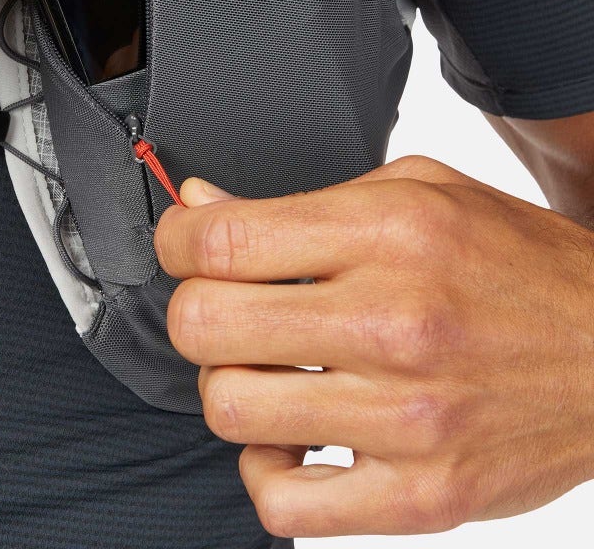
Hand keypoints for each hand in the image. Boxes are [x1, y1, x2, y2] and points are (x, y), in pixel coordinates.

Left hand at [155, 156, 593, 538]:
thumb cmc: (519, 264)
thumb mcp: (421, 191)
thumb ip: (307, 201)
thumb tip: (202, 207)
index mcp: (391, 231)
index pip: (224, 241)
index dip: (175, 240)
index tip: (182, 245)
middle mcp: (395, 321)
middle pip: (206, 324)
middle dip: (194, 311)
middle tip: (225, 308)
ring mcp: (407, 418)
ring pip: (231, 409)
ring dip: (231, 386)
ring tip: (269, 371)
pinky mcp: (420, 496)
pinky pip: (283, 503)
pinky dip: (268, 469)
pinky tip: (297, 437)